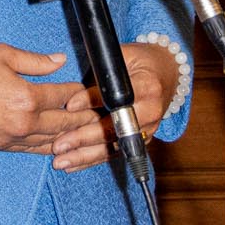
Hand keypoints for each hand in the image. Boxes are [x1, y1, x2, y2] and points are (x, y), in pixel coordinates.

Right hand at [0, 43, 94, 155]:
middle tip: (99, 117)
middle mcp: (22, 123)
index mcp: (27, 98)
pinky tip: (53, 145)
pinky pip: (28, 150)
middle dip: (83, 119)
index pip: (64, 96)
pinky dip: (45, 147)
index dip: (80, 92)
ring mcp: (9, 138)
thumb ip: (35, 61)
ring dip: (68, 138)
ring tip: (83, 135)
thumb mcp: (2, 54)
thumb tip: (59, 61)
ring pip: (49, 142)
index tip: (91, 90)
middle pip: (63, 123)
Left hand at [50, 40, 182, 172]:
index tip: (69, 106)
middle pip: (115, 129)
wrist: (166, 73)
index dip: (92, 101)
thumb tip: (72, 100)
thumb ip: (100, 76)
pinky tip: (71, 165)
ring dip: (85, 156)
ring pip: (114, 147)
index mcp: (148, 87)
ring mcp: (146, 130)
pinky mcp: (139, 140)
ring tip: (60, 161)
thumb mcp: (120, 59)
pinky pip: (114, 153)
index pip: (117, 97)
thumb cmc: (138, 61)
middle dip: (85, 138)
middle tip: (59, 144)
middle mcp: (150, 112)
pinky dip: (91, 160)